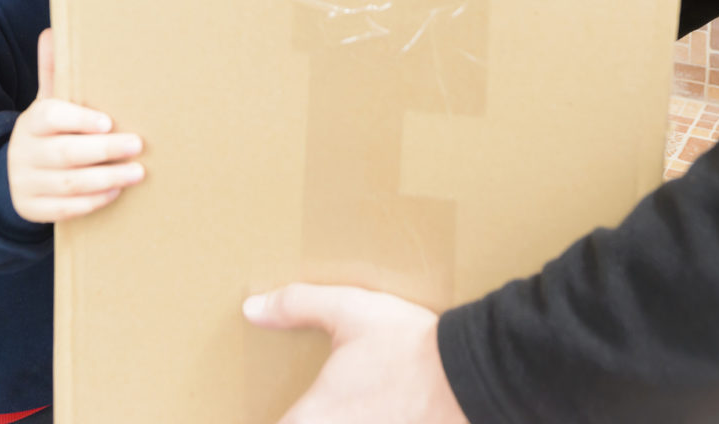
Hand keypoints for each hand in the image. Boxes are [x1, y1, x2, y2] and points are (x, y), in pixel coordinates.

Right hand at [8, 29, 145, 222]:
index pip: (51, 116)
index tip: (108, 121)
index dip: (79, 119)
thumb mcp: (47, 103)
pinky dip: (91, 202)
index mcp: (32, 122)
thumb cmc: (46, 131)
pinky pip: (64, 209)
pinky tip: (115, 192)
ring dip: (106, 178)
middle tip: (137, 144)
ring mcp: (27, 182)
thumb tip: (52, 31)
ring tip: (137, 172)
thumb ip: (54, 72)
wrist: (11, 173)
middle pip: (65, 153)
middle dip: (104, 150)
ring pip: (69, 183)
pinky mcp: (33, 208)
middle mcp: (26, 152)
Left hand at [243, 284, 468, 423]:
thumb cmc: (403, 344)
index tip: (272, 407)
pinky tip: (378, 410)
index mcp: (312, 418)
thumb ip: (295, 306)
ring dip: (336, 419)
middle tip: (309, 402)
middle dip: (302, 418)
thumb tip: (251, 308)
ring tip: (349, 403)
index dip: (272, 418)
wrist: (468, 374)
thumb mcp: (347, 310)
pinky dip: (374, 422)